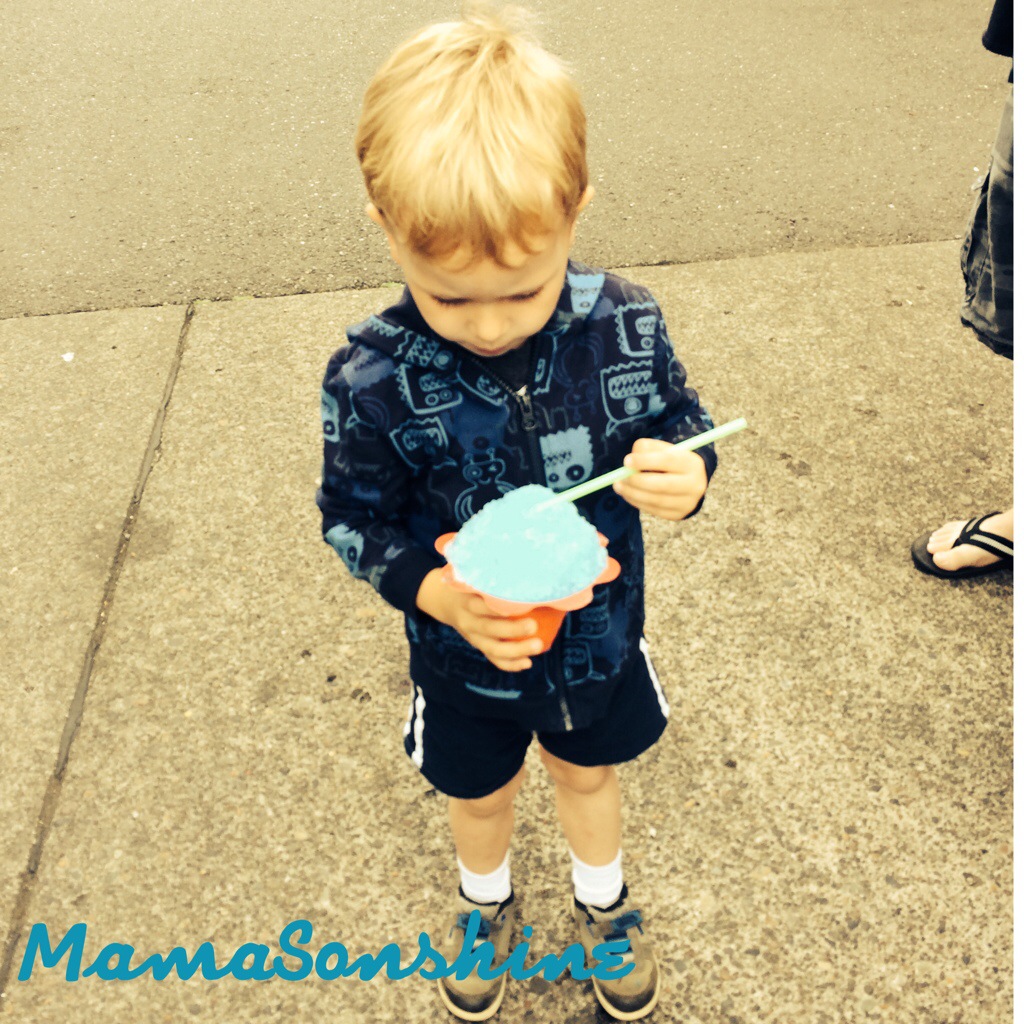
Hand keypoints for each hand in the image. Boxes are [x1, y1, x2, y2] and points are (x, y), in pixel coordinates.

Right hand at [416, 569, 542, 671]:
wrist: (443, 601)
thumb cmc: (469, 584)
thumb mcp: (472, 576)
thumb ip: (490, 575)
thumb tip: (527, 567)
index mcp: (466, 600)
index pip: (480, 605)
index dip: (496, 608)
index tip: (518, 604)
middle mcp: (468, 620)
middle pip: (488, 628)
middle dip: (512, 630)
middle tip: (533, 626)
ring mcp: (472, 636)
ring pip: (492, 648)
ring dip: (515, 651)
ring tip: (538, 647)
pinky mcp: (478, 646)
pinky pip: (493, 659)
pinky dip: (510, 664)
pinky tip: (527, 663)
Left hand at [612, 437, 708, 520]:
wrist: (689, 481)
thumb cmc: (670, 461)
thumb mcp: (662, 449)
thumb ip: (646, 449)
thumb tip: (630, 464)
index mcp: (692, 463)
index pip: (668, 461)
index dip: (645, 461)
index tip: (626, 461)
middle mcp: (694, 484)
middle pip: (663, 485)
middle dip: (637, 481)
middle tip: (620, 477)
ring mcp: (688, 502)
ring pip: (656, 500)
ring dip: (633, 493)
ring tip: (618, 486)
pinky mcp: (678, 514)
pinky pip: (654, 510)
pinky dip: (637, 502)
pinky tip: (628, 494)